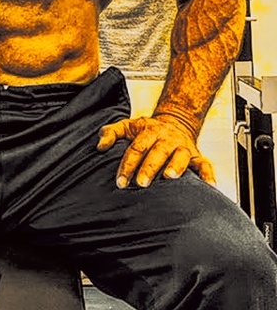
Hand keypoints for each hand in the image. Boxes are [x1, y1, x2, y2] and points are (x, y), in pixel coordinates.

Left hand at [97, 114, 214, 187]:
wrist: (175, 122)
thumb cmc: (147, 130)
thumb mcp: (127, 126)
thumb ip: (110, 133)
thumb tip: (100, 147)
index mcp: (149, 131)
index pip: (136, 148)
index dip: (127, 165)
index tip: (120, 181)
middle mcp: (167, 139)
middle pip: (157, 152)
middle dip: (148, 168)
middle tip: (141, 183)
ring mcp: (183, 147)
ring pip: (181, 156)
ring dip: (176, 166)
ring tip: (169, 177)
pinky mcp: (196, 156)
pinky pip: (205, 165)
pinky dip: (208, 175)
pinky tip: (209, 187)